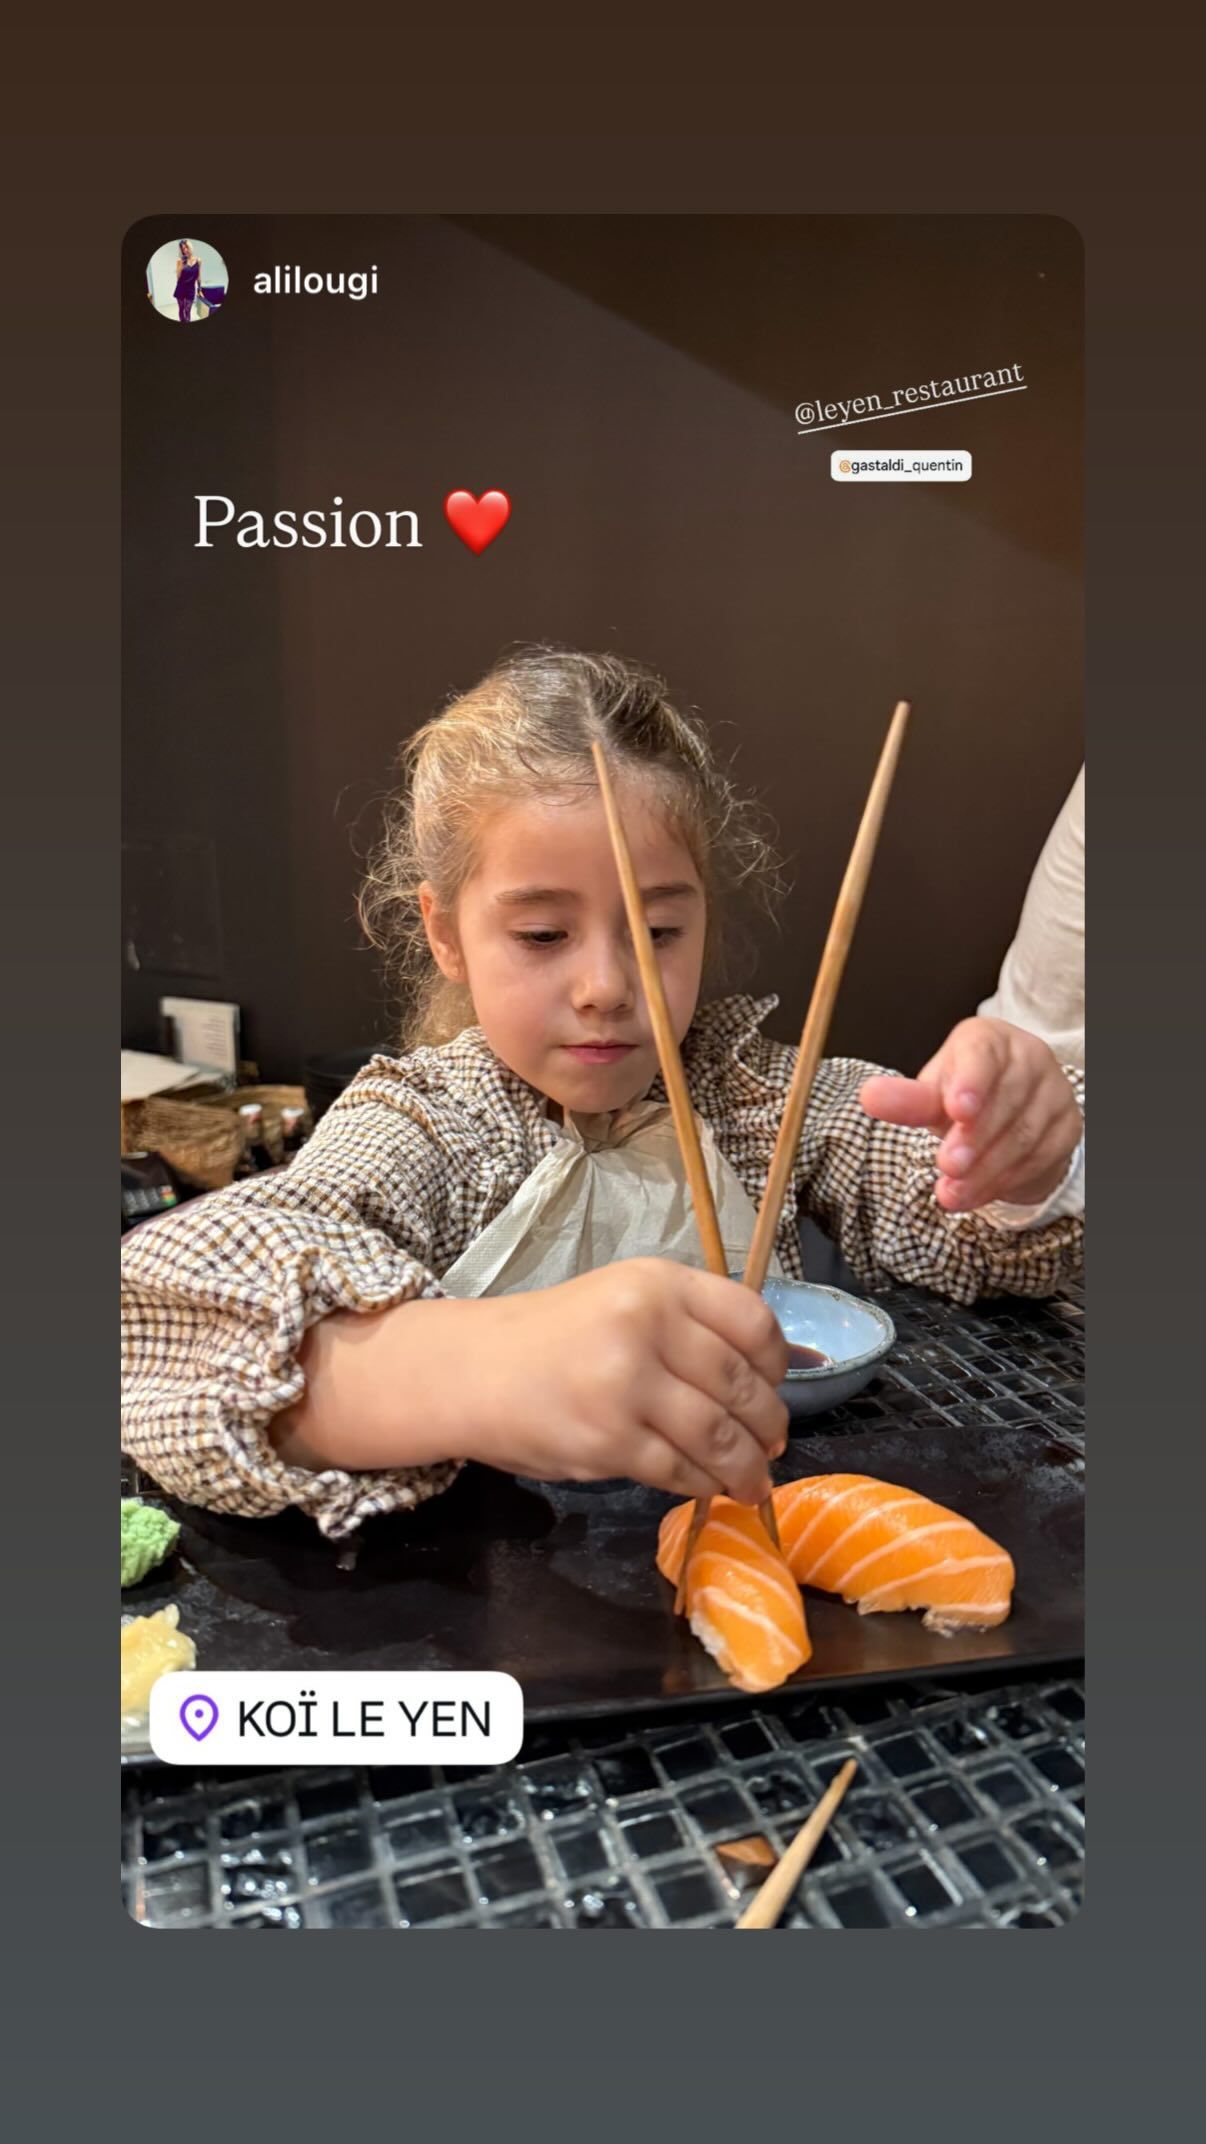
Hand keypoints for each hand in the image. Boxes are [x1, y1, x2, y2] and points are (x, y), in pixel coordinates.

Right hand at [466, 1260, 788, 1502]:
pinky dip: (705, 1483)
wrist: (475, 1371)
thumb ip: (692, 1326)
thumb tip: (780, 1370)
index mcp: (657, 1283)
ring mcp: (627, 1385)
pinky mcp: (609, 1441)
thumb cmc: (557, 1337)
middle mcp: (646, 1325)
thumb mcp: (624, 1301)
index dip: (778, 1361)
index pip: (752, 1320)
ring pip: (718, 1435)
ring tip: (755, 1479)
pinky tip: (711, 1486)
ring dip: (747, 1465)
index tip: (778, 1384)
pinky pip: (680, 1469)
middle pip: (741, 1384)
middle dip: (768, 1423)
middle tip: (774, 1443)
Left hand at [858, 1018, 1081, 1212]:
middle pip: (1006, 1098)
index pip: (983, 1053)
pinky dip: (1004, 1181)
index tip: (955, 1109)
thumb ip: (906, 1099)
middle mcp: (1029, 1058)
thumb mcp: (932, 1094)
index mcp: (990, 1039)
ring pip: (1024, 1134)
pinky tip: (976, 1194)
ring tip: (951, 1192)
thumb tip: (869, 1097)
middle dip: (974, 1138)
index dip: (971, 1081)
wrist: (1005, 1115)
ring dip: (985, 1169)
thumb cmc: (963, 1094)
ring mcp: (1054, 1092)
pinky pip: (1040, 1157)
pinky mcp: (1067, 1127)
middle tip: (946, 1166)